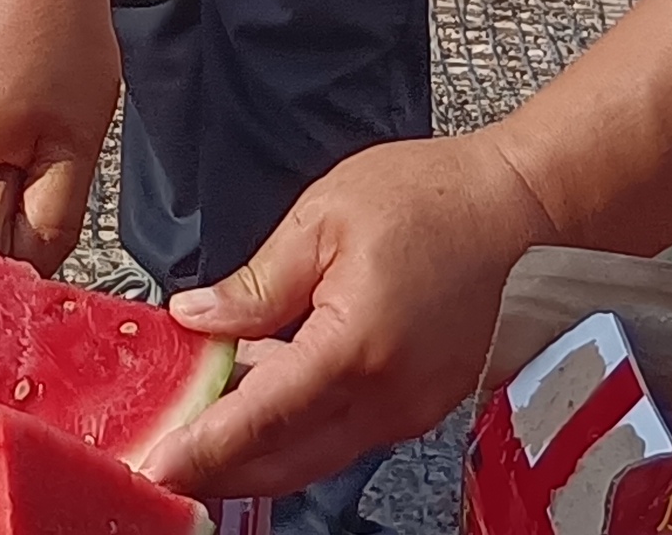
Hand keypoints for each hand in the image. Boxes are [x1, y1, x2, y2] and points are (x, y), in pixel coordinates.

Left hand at [145, 134, 561, 497]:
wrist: (514, 210)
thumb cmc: (428, 200)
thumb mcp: (321, 218)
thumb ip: (256, 283)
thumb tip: (197, 320)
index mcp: (357, 347)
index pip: (263, 416)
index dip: (204, 447)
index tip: (156, 467)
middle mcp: (388, 397)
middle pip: (287, 459)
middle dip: (220, 471)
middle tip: (162, 466)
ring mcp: (410, 409)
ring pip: (316, 455)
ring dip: (256, 454)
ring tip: (197, 434)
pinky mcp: (420, 405)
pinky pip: (346, 433)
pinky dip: (298, 430)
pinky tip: (261, 396)